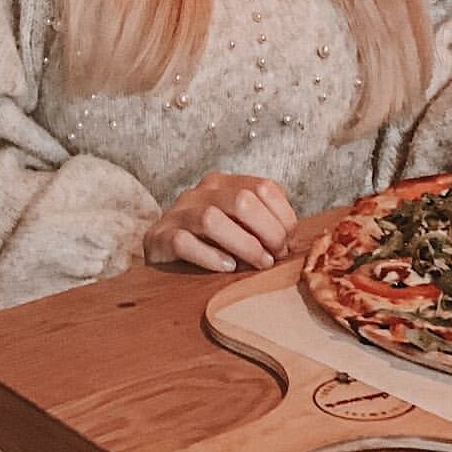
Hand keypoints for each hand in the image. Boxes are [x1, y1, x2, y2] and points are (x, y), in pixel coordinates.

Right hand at [144, 173, 297, 272]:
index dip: (283, 216)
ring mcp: (178, 214)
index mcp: (224, 184)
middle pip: (242, 201)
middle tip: (276, 256)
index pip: (264, 188)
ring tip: (258, 263)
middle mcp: (201, 193)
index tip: (289, 242)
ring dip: (244, 244)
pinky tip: (226, 267)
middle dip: (268, 231)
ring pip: (212, 219)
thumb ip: (261, 224)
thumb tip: (291, 240)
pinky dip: (209, 256)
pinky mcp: (159, 237)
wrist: (161, 253)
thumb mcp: (237, 225)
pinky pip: (184, 243)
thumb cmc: (208, 242)